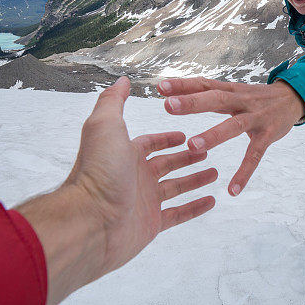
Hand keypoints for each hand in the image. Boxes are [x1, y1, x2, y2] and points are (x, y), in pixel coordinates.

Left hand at [17, 76, 216, 304]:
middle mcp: (136, 176)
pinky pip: (179, 214)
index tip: (184, 135)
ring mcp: (145, 201)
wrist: (90, 221)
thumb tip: (121, 80)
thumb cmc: (99, 171)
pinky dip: (195, 207)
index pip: (150, 143)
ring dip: (195, 179)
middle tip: (208, 150)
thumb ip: (114, 101)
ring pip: (176, 188)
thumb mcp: (105, 125)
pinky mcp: (152, 224)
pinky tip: (212, 200)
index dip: (167, 138)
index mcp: (126, 154)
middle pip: (167, 164)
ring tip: (215, 173)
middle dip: (187, 157)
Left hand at [158, 77, 304, 196]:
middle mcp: (242, 101)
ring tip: (192, 147)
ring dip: (213, 135)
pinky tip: (233, 190)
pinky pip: (255, 156)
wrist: (293, 98)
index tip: (161, 86)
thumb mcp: (233, 91)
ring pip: (233, 126)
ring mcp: (256, 118)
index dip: (183, 85)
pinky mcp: (268, 136)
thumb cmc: (254, 98)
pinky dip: (244, 173)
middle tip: (169, 106)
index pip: (204, 84)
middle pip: (216, 99)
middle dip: (193, 103)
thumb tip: (173, 93)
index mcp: (230, 90)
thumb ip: (207, 93)